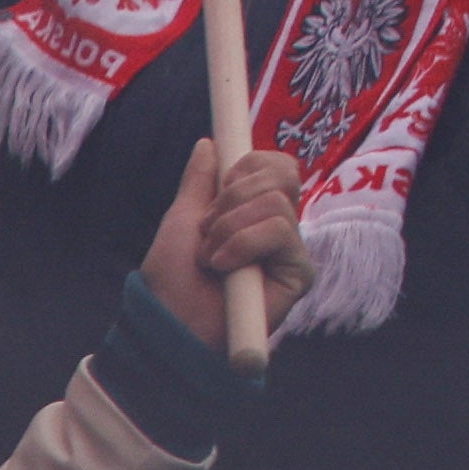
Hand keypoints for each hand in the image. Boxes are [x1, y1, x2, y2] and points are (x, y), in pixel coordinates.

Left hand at [136, 133, 305, 342]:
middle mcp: (279, 230)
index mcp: (256, 214)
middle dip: (233, 196)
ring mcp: (291, 252)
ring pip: (276, 202)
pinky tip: (224, 269)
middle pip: (283, 174)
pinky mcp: (299, 274)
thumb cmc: (171, 283)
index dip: (249, 164)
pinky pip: (280, 231)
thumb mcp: (182, 220)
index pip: (277, 166)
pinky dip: (242, 243)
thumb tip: (209, 143)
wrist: (169, 325)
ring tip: (211, 259)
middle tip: (207, 230)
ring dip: (229, 227)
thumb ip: (200, 183)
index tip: (221, 185)